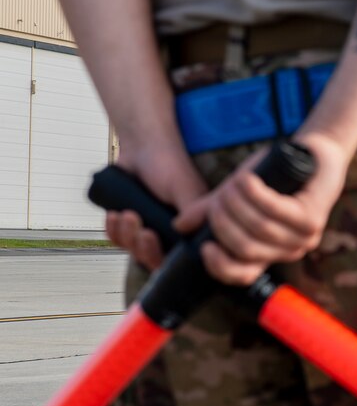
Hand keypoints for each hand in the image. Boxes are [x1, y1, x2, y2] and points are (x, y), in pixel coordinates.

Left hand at [106, 142, 206, 268]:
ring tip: (126, 214)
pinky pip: (117, 240)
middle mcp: (172, 234)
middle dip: (142, 247)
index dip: (164, 256)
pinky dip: (113, 231)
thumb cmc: (169, 164)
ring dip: (126, 236)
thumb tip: (192, 246)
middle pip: (154, 259)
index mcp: (191, 230)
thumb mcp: (187, 191)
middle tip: (141, 229)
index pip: (181, 259)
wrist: (143, 146)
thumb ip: (194, 217)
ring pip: (134, 250)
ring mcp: (150, 230)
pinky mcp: (130, 225)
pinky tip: (113, 215)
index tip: (153, 236)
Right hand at [174, 132, 351, 285]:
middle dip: (223, 220)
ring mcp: (304, 237)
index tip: (204, 247)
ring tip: (234, 183)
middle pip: (244, 247)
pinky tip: (247, 179)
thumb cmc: (273, 177)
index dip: (220, 266)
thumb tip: (180, 227)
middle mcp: (288, 250)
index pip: (243, 276)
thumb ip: (210, 211)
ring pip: (258, 228)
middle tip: (221, 196)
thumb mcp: (235, 195)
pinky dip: (254, 192)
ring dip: (237, 202)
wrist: (311, 154)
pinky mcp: (312, 218)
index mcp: (269, 253)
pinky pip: (274, 209)